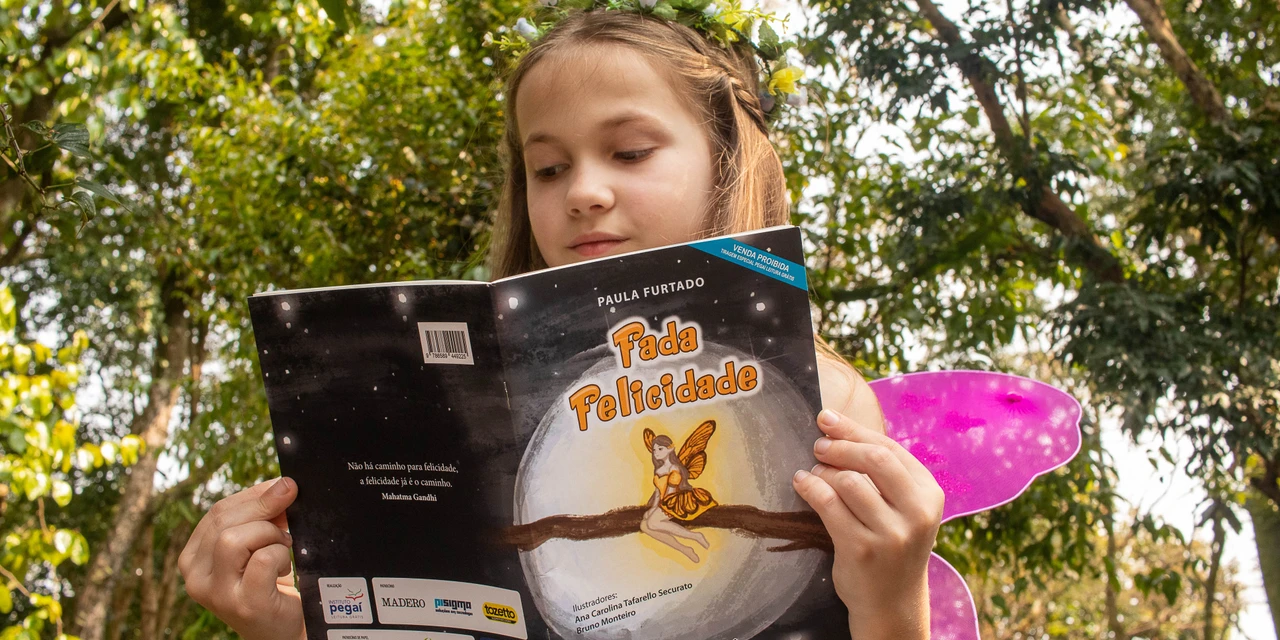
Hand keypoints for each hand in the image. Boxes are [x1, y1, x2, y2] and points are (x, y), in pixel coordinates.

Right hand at [178, 477, 305, 639]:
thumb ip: (261, 516)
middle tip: (290, 515)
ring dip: (269, 534)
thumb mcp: (258, 543)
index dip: (254, 495)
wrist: (284, 627)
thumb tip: (282, 485)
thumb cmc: (271, 583)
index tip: (283, 488)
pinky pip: (262, 560)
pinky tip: (284, 567)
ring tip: (283, 546)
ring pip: (234, 538)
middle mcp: (195, 577)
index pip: (217, 511)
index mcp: (193, 557)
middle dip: (264, 508)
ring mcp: (216, 593)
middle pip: (224, 520)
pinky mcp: (242, 604)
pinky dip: (280, 555)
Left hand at [792, 409, 943, 639]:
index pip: (890, 448)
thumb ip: (884, 473)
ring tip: (814, 471)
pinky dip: (810, 487)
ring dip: (823, 470)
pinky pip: (828, 504)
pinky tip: (802, 483)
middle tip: (818, 444)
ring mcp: (890, 533)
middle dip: (840, 445)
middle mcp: (916, 513)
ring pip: (848, 481)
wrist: (892, 602)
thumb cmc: (892, 545)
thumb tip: (837, 426)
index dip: (854, 430)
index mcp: (929, 494)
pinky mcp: (861, 549)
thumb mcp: (904, 508)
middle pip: (873, 459)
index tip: (827, 419)